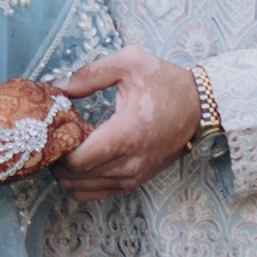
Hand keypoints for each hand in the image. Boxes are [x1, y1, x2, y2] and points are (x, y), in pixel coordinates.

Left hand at [50, 48, 203, 197]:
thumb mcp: (129, 62)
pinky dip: (82, 182)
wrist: (200, 105)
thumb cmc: (166, 82)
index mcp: (126, 134)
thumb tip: (58, 89)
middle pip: (75, 178)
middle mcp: (130, 162)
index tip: (55, 129)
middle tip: (55, 138)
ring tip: (66, 148)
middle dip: (57, 161)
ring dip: (67, 174)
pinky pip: (98, 194)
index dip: (57, 148)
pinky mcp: (137, 181)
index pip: (77, 160)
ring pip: (83, 190)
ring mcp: (134, 176)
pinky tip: (82, 160)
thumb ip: (90, 74)